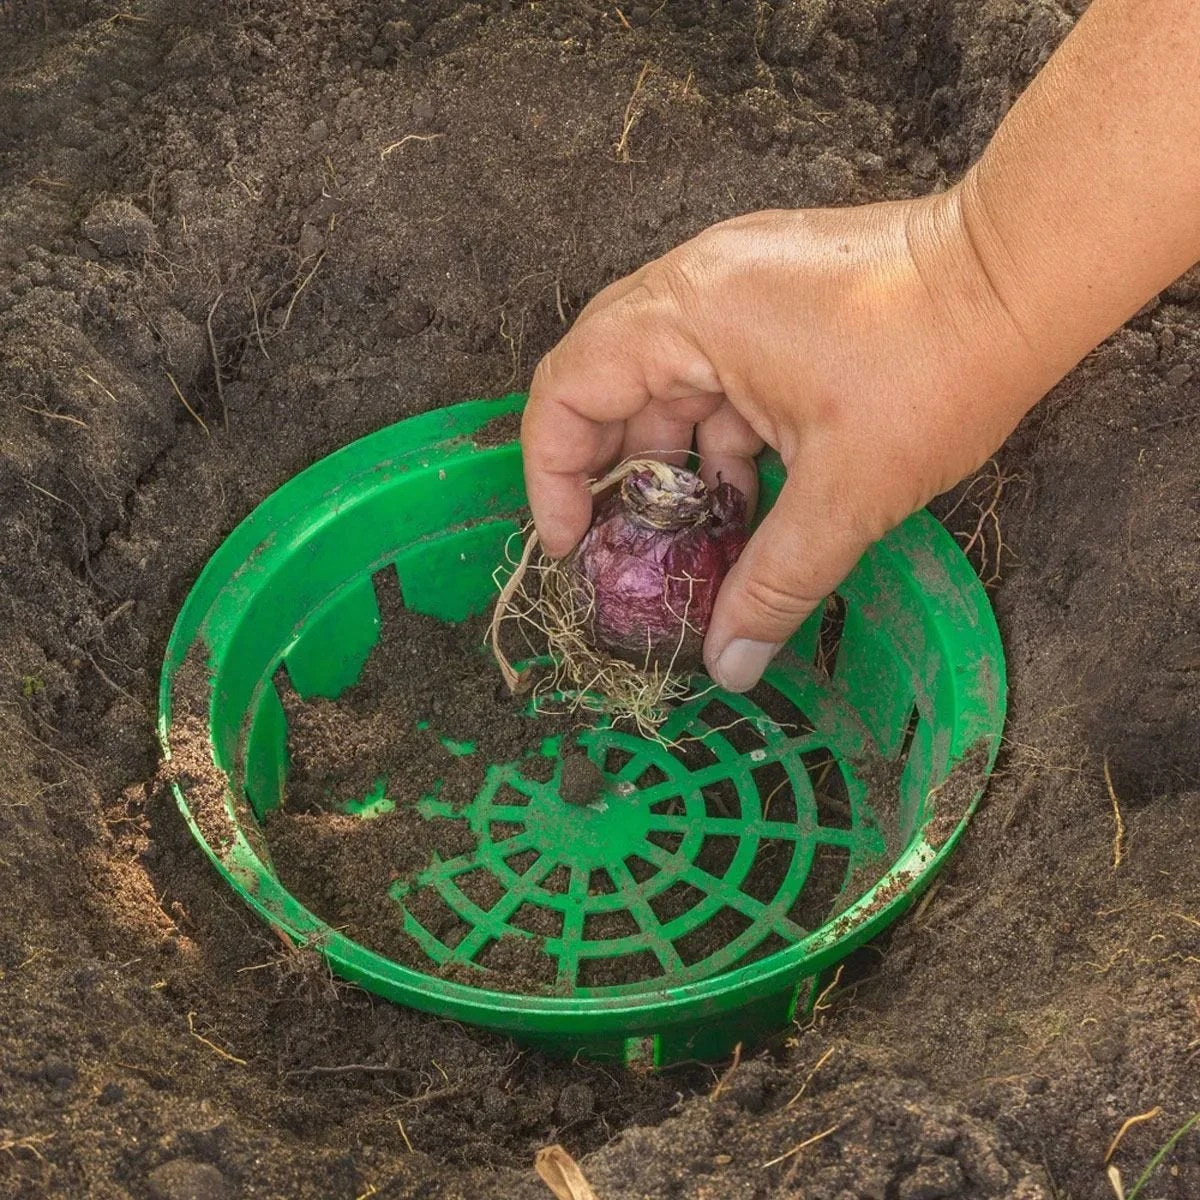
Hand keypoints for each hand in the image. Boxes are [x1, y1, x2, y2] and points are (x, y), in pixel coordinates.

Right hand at [521, 189, 1056, 691]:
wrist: (1028, 275)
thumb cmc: (938, 364)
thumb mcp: (845, 493)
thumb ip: (773, 584)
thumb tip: (729, 666)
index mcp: (686, 313)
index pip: (567, 389)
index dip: (551, 475)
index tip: (572, 546)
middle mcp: (695, 286)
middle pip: (606, 386)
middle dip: (608, 477)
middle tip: (621, 551)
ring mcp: (736, 284)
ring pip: (667, 386)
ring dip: (673, 464)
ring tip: (694, 541)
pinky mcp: (774, 298)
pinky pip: (716, 373)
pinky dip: (718, 438)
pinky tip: (744, 498)